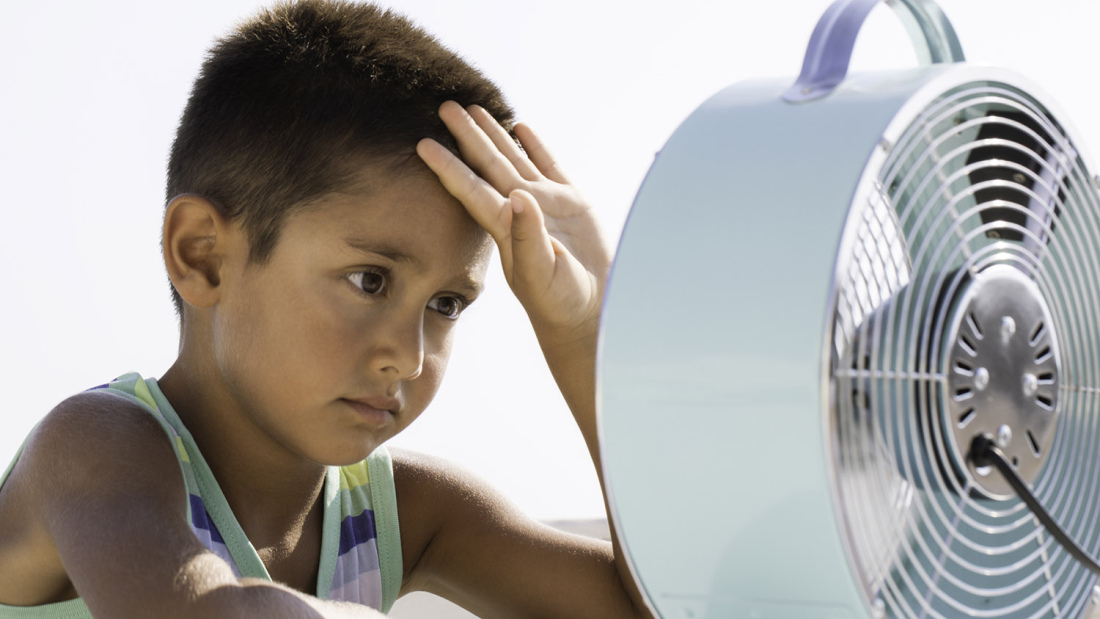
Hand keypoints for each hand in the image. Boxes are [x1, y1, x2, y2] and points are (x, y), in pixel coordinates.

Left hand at [416, 101, 610, 345]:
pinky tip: (520, 126)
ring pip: (514, 159)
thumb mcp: (544, 273)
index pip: (471, 190)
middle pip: (487, 166)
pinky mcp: (572, 203)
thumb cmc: (561, 302)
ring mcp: (545, 204)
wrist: (592, 310)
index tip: (423, 144)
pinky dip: (534, 145)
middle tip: (444, 106)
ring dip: (494, 135)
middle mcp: (520, 211)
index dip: (448, 167)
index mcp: (507, 228)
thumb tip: (518, 197)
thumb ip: (529, 237)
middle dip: (466, 136)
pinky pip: (549, 165)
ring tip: (475, 107)